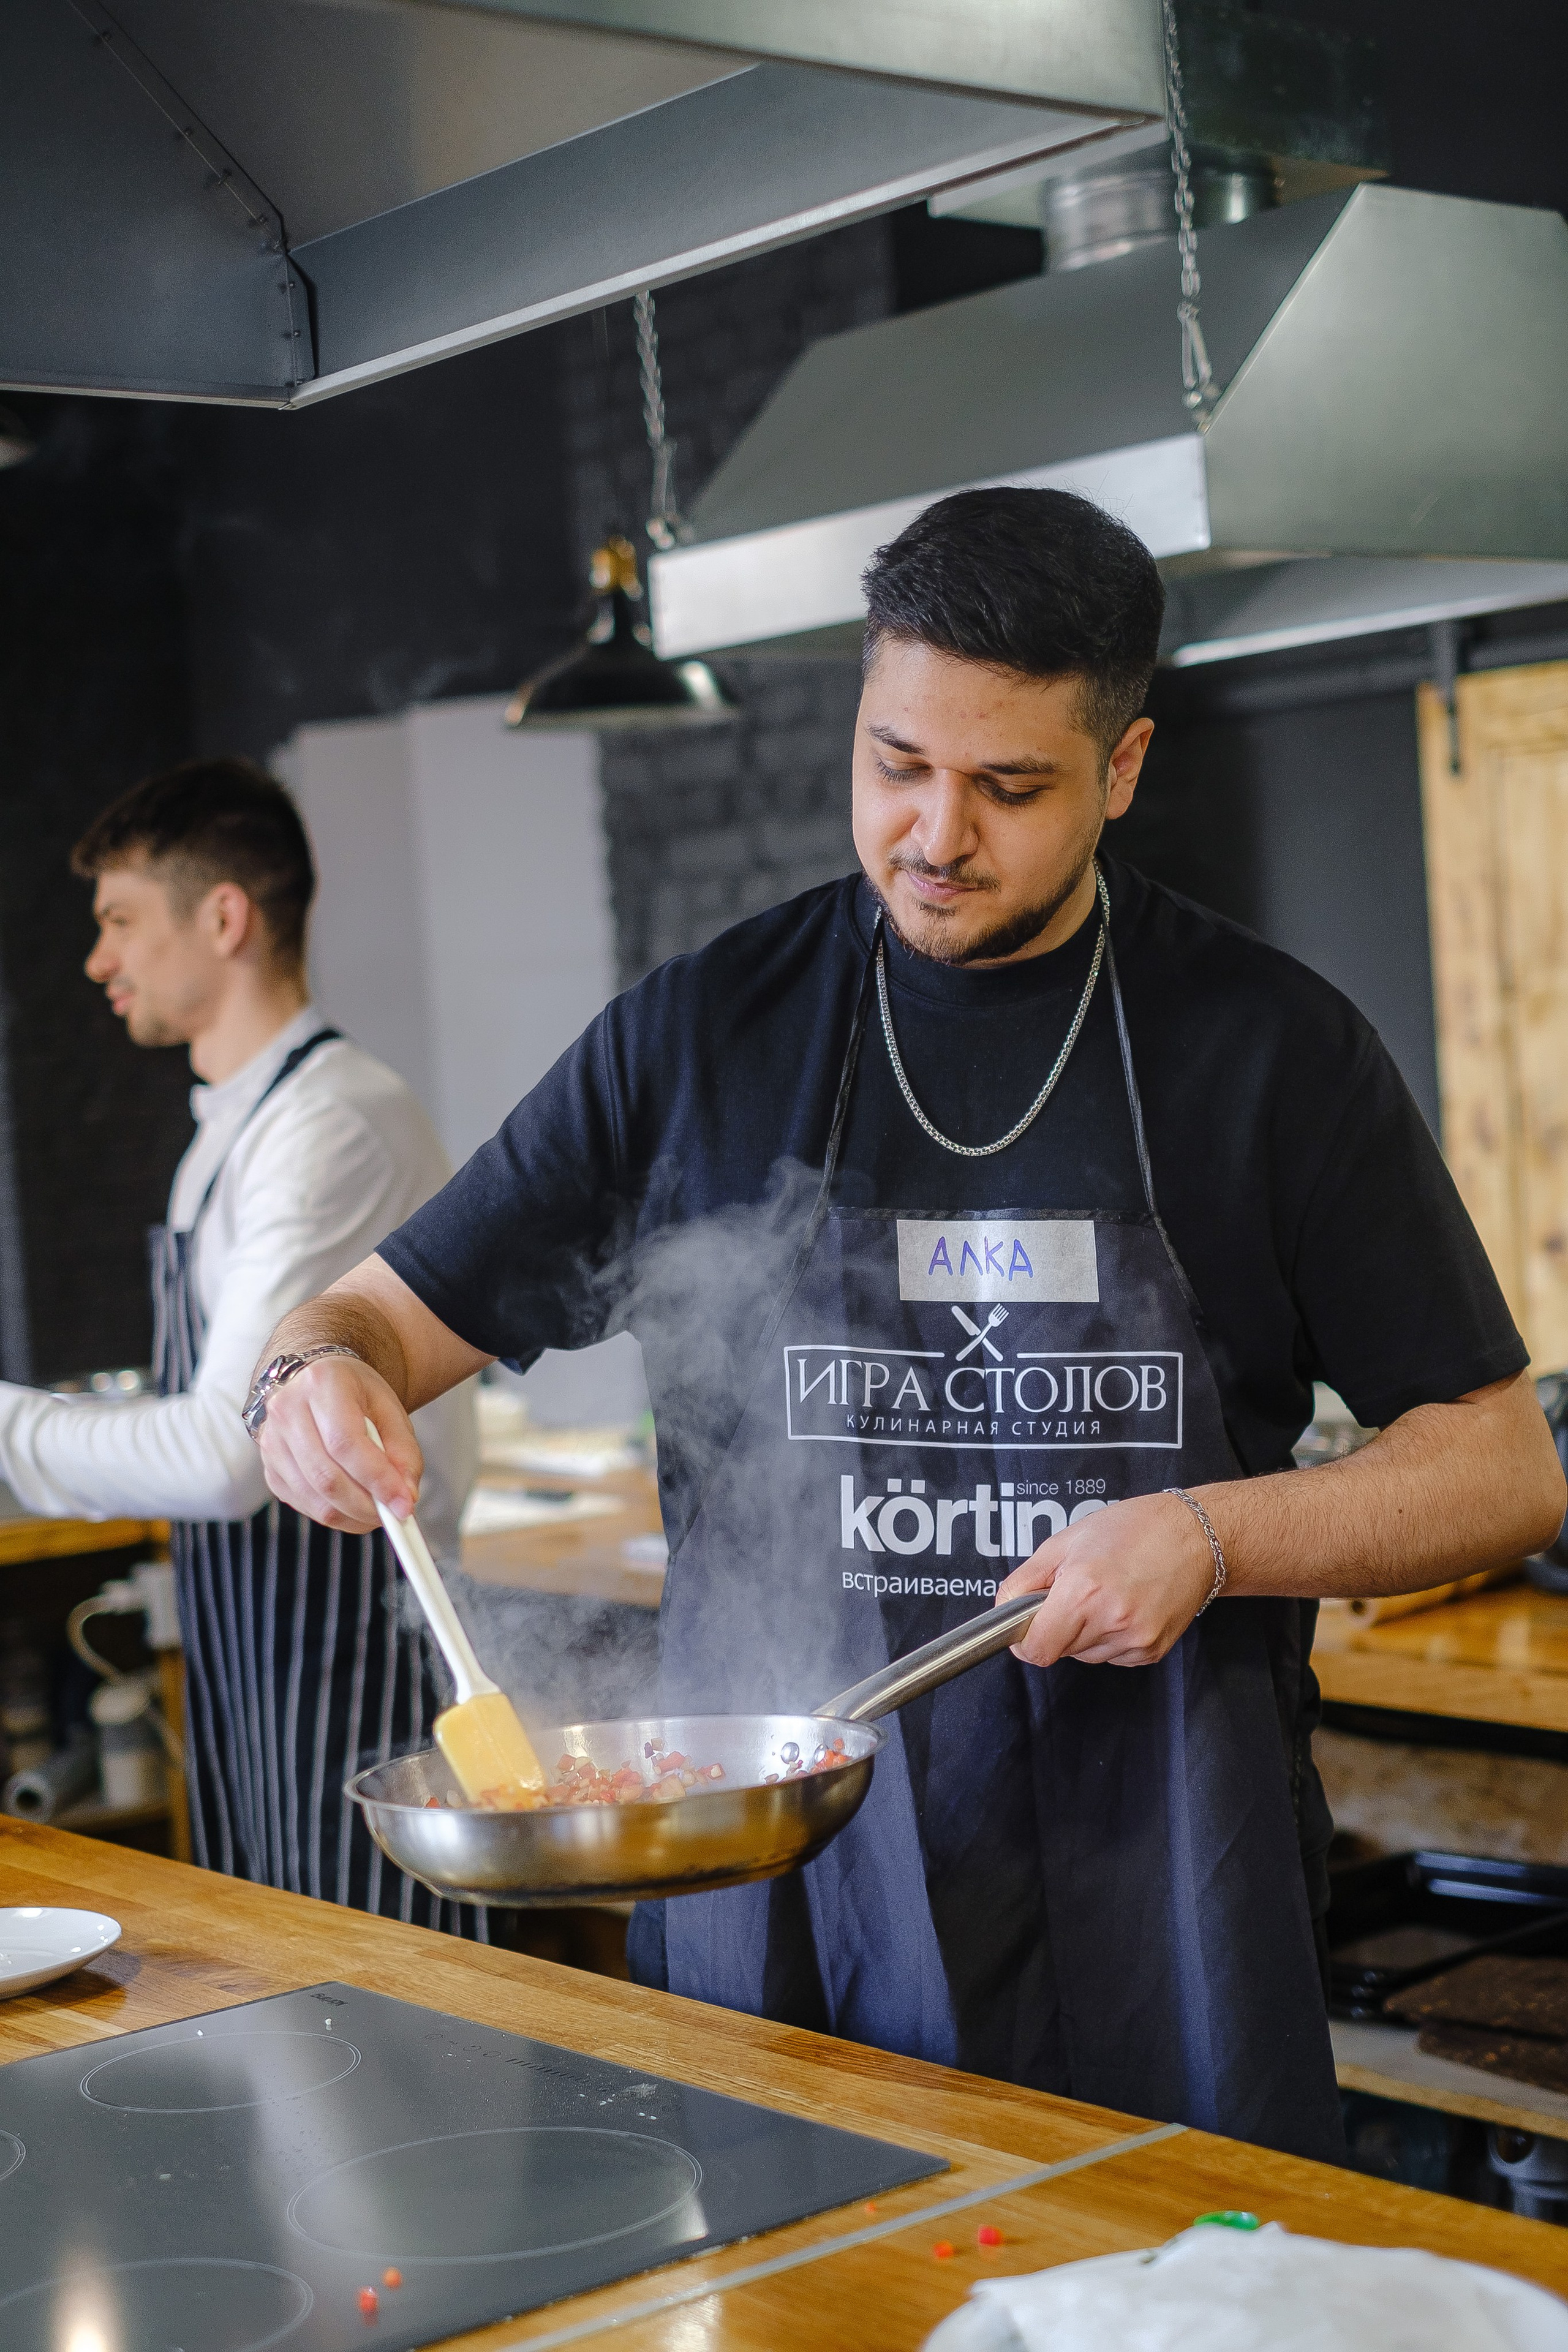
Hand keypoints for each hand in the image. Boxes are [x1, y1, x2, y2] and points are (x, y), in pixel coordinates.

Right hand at [254, 1357, 423, 1531]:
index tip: (403, 1504)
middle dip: (367, 1506)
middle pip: (327, 1477)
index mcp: (321, 1384)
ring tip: (379, 1511)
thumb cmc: (357, 1396)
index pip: (345, 1444)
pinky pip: (305, 1505)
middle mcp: (287, 1411)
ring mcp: (272, 1442)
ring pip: (315, 1498)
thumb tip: (405, 1498)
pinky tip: (354, 1505)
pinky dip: (336, 1514)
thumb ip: (404, 1453)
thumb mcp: (391, 1410)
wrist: (320, 1385)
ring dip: (354, 1515)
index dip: (377, 1479)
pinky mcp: (270, 1470)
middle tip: (395, 1514)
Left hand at [994, 1492, 1217, 1668]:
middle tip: (1076, 1592)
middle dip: (1057, 1627)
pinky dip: (1110, 1637)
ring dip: (1085, 1633)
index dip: (1024, 1641)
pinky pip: (1113, 1656)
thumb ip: (1026, 1580)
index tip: (1025, 1627)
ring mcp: (1135, 1639)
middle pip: (1060, 1651)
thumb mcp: (1065, 1541)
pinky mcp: (1152, 1651)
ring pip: (1086, 1655)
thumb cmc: (1132, 1529)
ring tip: (1107, 1594)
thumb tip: (1004, 1610)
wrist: (1195, 1536)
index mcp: (1083, 1590)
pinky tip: (1126, 1606)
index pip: (1037, 1649)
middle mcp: (1111, 1620)